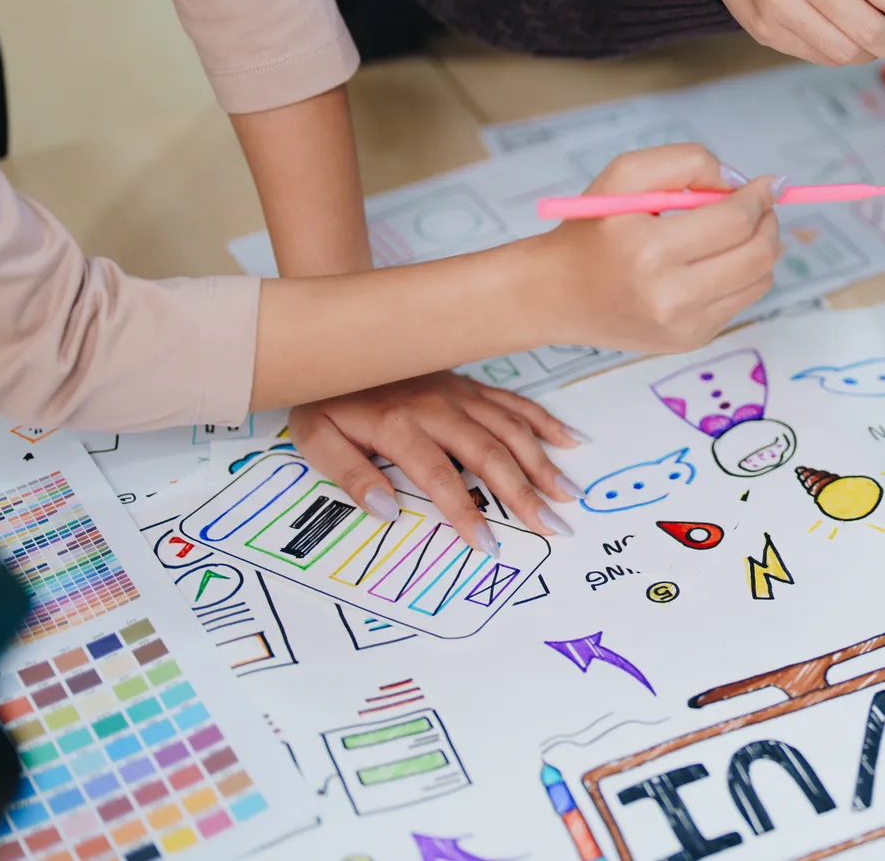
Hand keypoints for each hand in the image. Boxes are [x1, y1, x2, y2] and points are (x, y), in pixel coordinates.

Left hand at [290, 371, 586, 552]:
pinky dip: (543, 422)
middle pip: (490, 453)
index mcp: (400, 424)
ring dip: (541, 463)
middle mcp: (439, 407)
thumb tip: (388, 511)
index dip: (465, 512)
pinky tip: (568, 441)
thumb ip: (351, 476)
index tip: (488, 543)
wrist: (337, 340)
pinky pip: (514, 402)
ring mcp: (459, 393)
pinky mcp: (469, 384)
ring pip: (511, 429)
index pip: (440, 477)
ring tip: (565, 494)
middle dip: (523, 493)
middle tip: (551, 526)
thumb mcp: (316, 438)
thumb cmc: (325, 395)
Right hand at [532, 143, 782, 351]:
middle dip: (769, 223)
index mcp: (649, 250)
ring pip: (759, 280)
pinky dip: (742, 276)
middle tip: (761, 207)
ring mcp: (684, 325)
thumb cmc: (592, 230)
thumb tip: (740, 181)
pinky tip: (715, 262)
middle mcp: (670, 296)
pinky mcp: (691, 340)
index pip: (735, 221)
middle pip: (757, 255)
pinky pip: (743, 301)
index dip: (759, 198)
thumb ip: (685, 163)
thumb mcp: (624, 175)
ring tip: (737, 232)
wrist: (558, 294)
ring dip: (761, 249)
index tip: (767, 184)